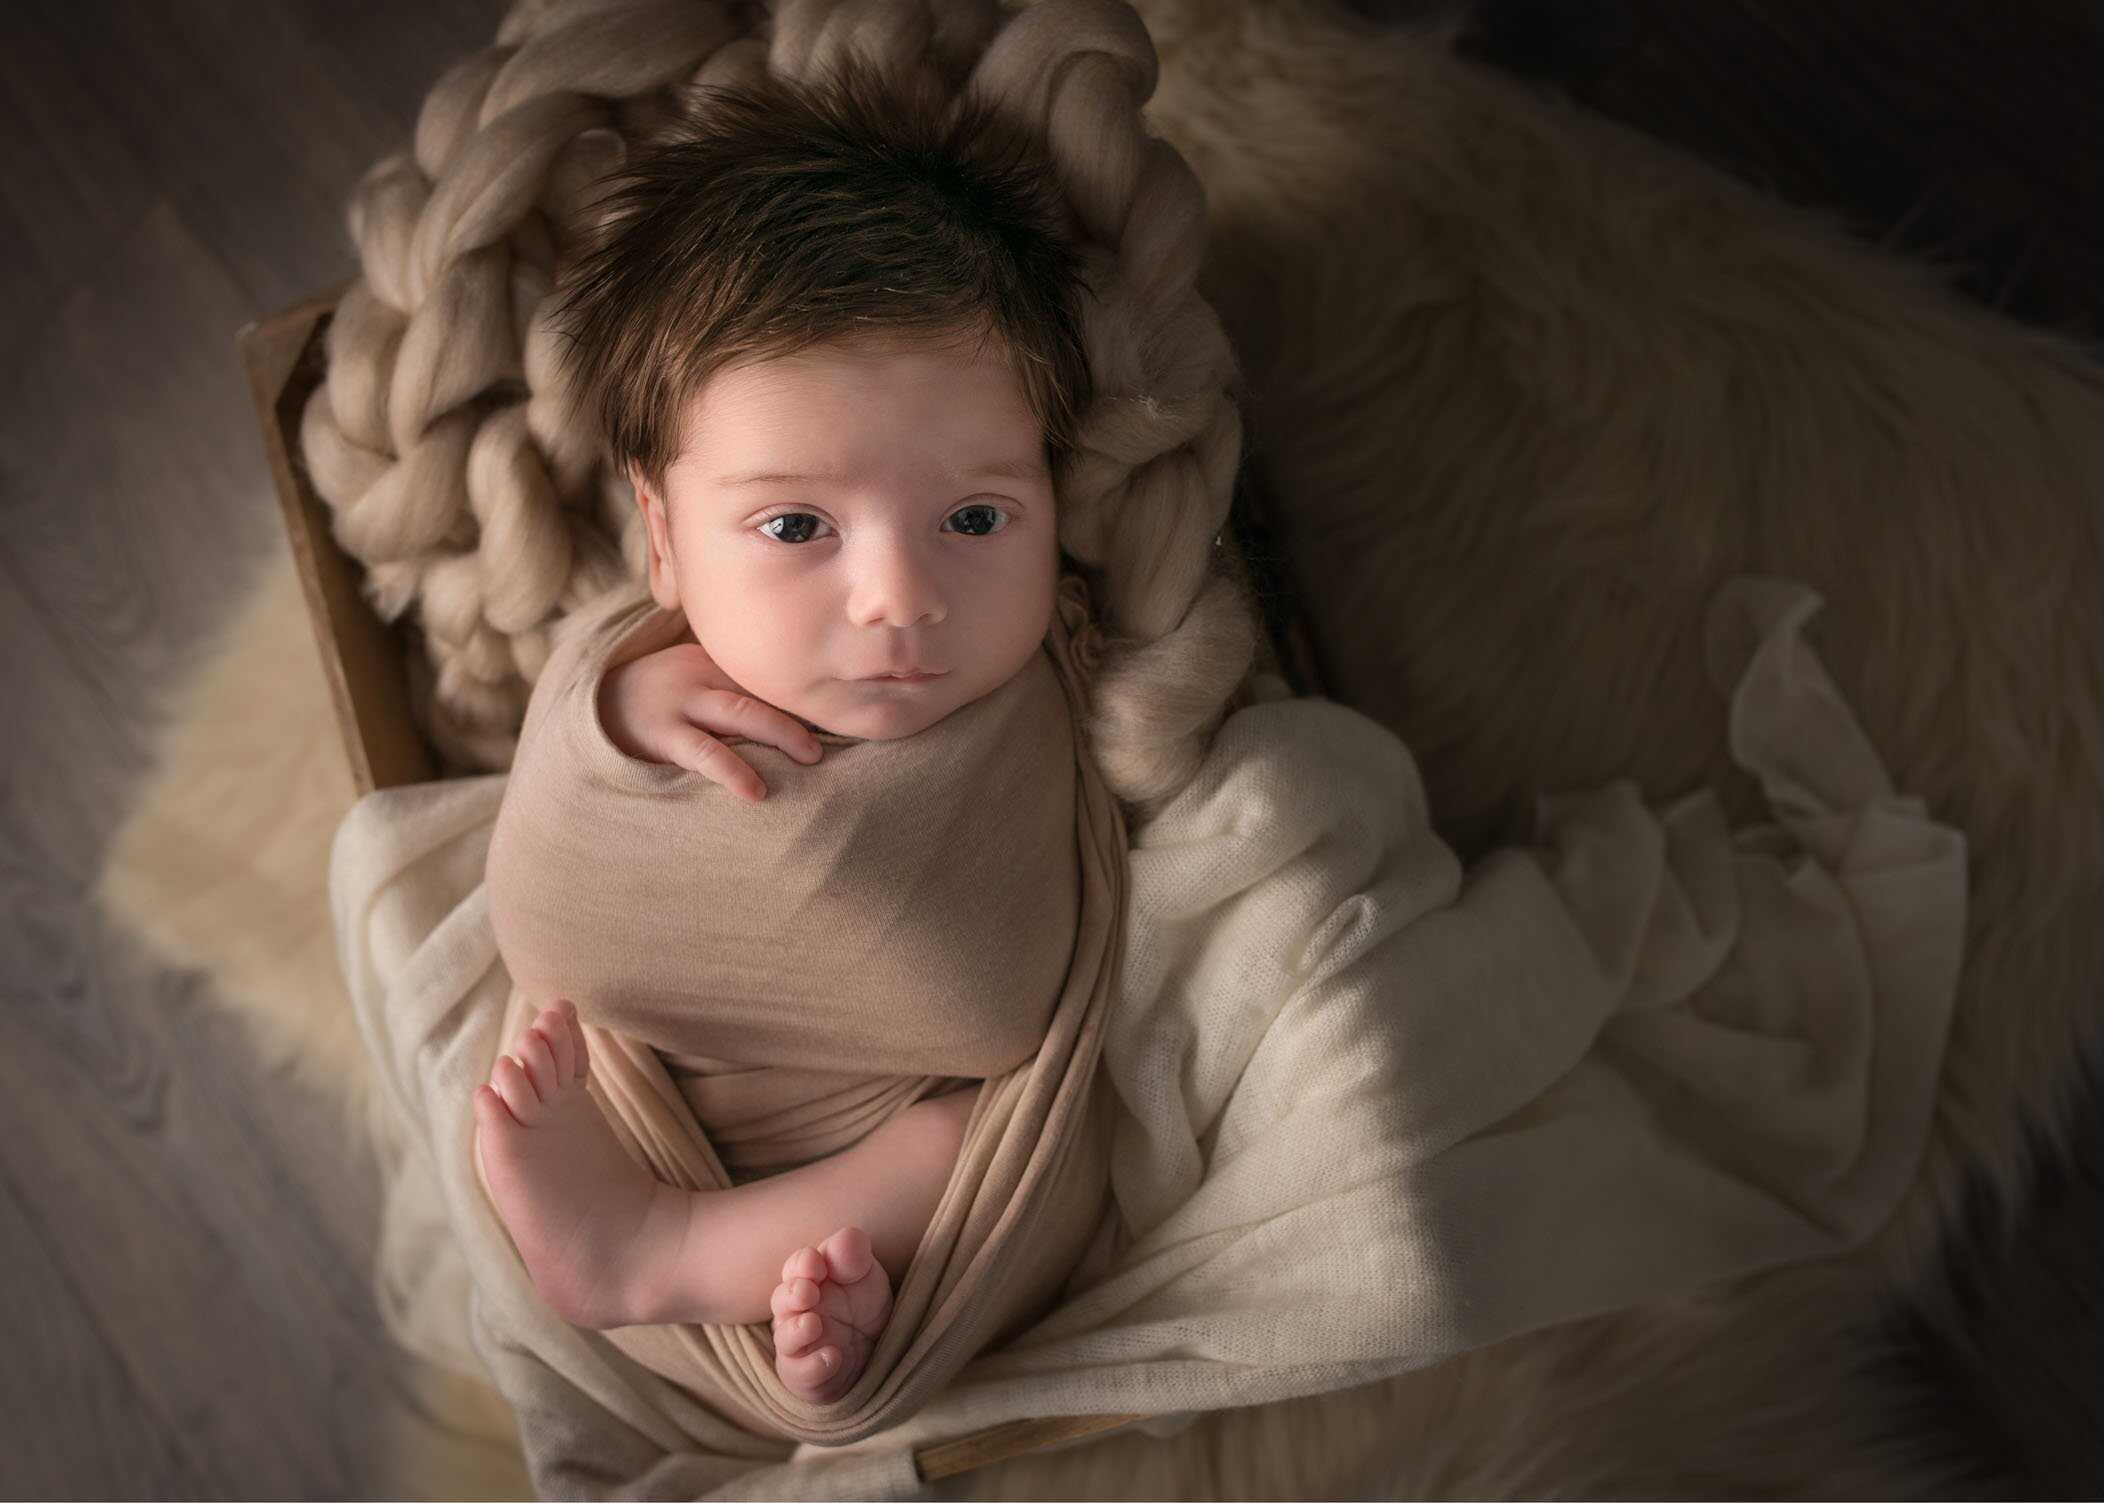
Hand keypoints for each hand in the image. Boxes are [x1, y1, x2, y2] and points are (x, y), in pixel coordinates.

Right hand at [597, 641, 821, 801]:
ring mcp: (680, 704)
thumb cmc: (650, 700)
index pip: (765, 674)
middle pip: (761, 688)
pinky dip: (732, 771)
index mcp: (711, 662)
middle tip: (836, 734)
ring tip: (812, 758)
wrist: (587, 707)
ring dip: (780, 733)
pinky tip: (755, 791)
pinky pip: (703, 753)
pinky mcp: (661, 735)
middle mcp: (700, 676)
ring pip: (739, 714)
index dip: (804, 692)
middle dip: (802, 710)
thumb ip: (730, 687)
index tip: (842, 708)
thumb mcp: (688, 678)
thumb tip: (787, 712)